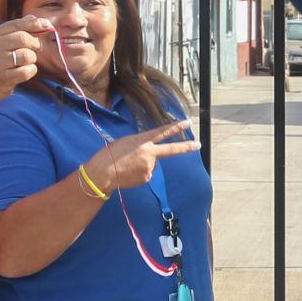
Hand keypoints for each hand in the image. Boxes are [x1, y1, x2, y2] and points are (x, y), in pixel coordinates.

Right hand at [0, 14, 56, 104]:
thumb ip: (14, 30)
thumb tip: (34, 18)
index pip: (17, 24)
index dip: (35, 24)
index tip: (47, 25)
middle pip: (24, 38)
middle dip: (34, 43)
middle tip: (34, 49)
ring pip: (27, 55)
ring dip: (31, 59)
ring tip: (24, 63)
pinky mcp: (3, 78)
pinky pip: (27, 71)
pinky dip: (30, 71)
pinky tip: (23, 72)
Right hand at [83, 119, 199, 193]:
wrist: (102, 174)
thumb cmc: (109, 155)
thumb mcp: (125, 142)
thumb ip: (141, 145)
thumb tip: (149, 153)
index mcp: (142, 141)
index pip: (162, 132)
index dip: (176, 127)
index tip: (187, 122)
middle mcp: (149, 153)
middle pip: (171, 149)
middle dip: (187, 147)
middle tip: (199, 145)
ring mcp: (149, 167)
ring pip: (152, 164)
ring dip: (143, 163)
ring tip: (128, 165)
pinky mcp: (147, 178)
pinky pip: (146, 173)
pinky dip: (139, 172)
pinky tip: (128, 172)